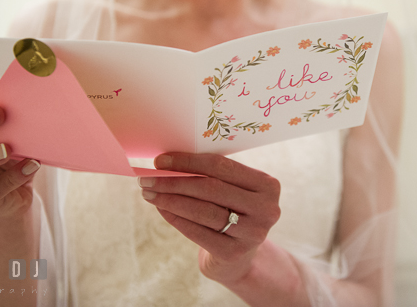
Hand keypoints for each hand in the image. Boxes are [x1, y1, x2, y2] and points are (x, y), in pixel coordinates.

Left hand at [138, 152, 280, 283]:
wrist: (240, 256)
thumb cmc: (232, 212)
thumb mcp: (234, 190)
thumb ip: (213, 175)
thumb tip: (168, 161)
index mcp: (268, 185)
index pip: (221, 167)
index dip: (188, 162)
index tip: (161, 160)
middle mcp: (266, 208)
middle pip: (211, 188)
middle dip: (174, 181)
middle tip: (147, 178)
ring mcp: (253, 233)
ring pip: (203, 210)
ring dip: (170, 200)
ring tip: (149, 193)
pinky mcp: (234, 252)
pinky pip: (197, 231)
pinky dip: (175, 218)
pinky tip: (161, 209)